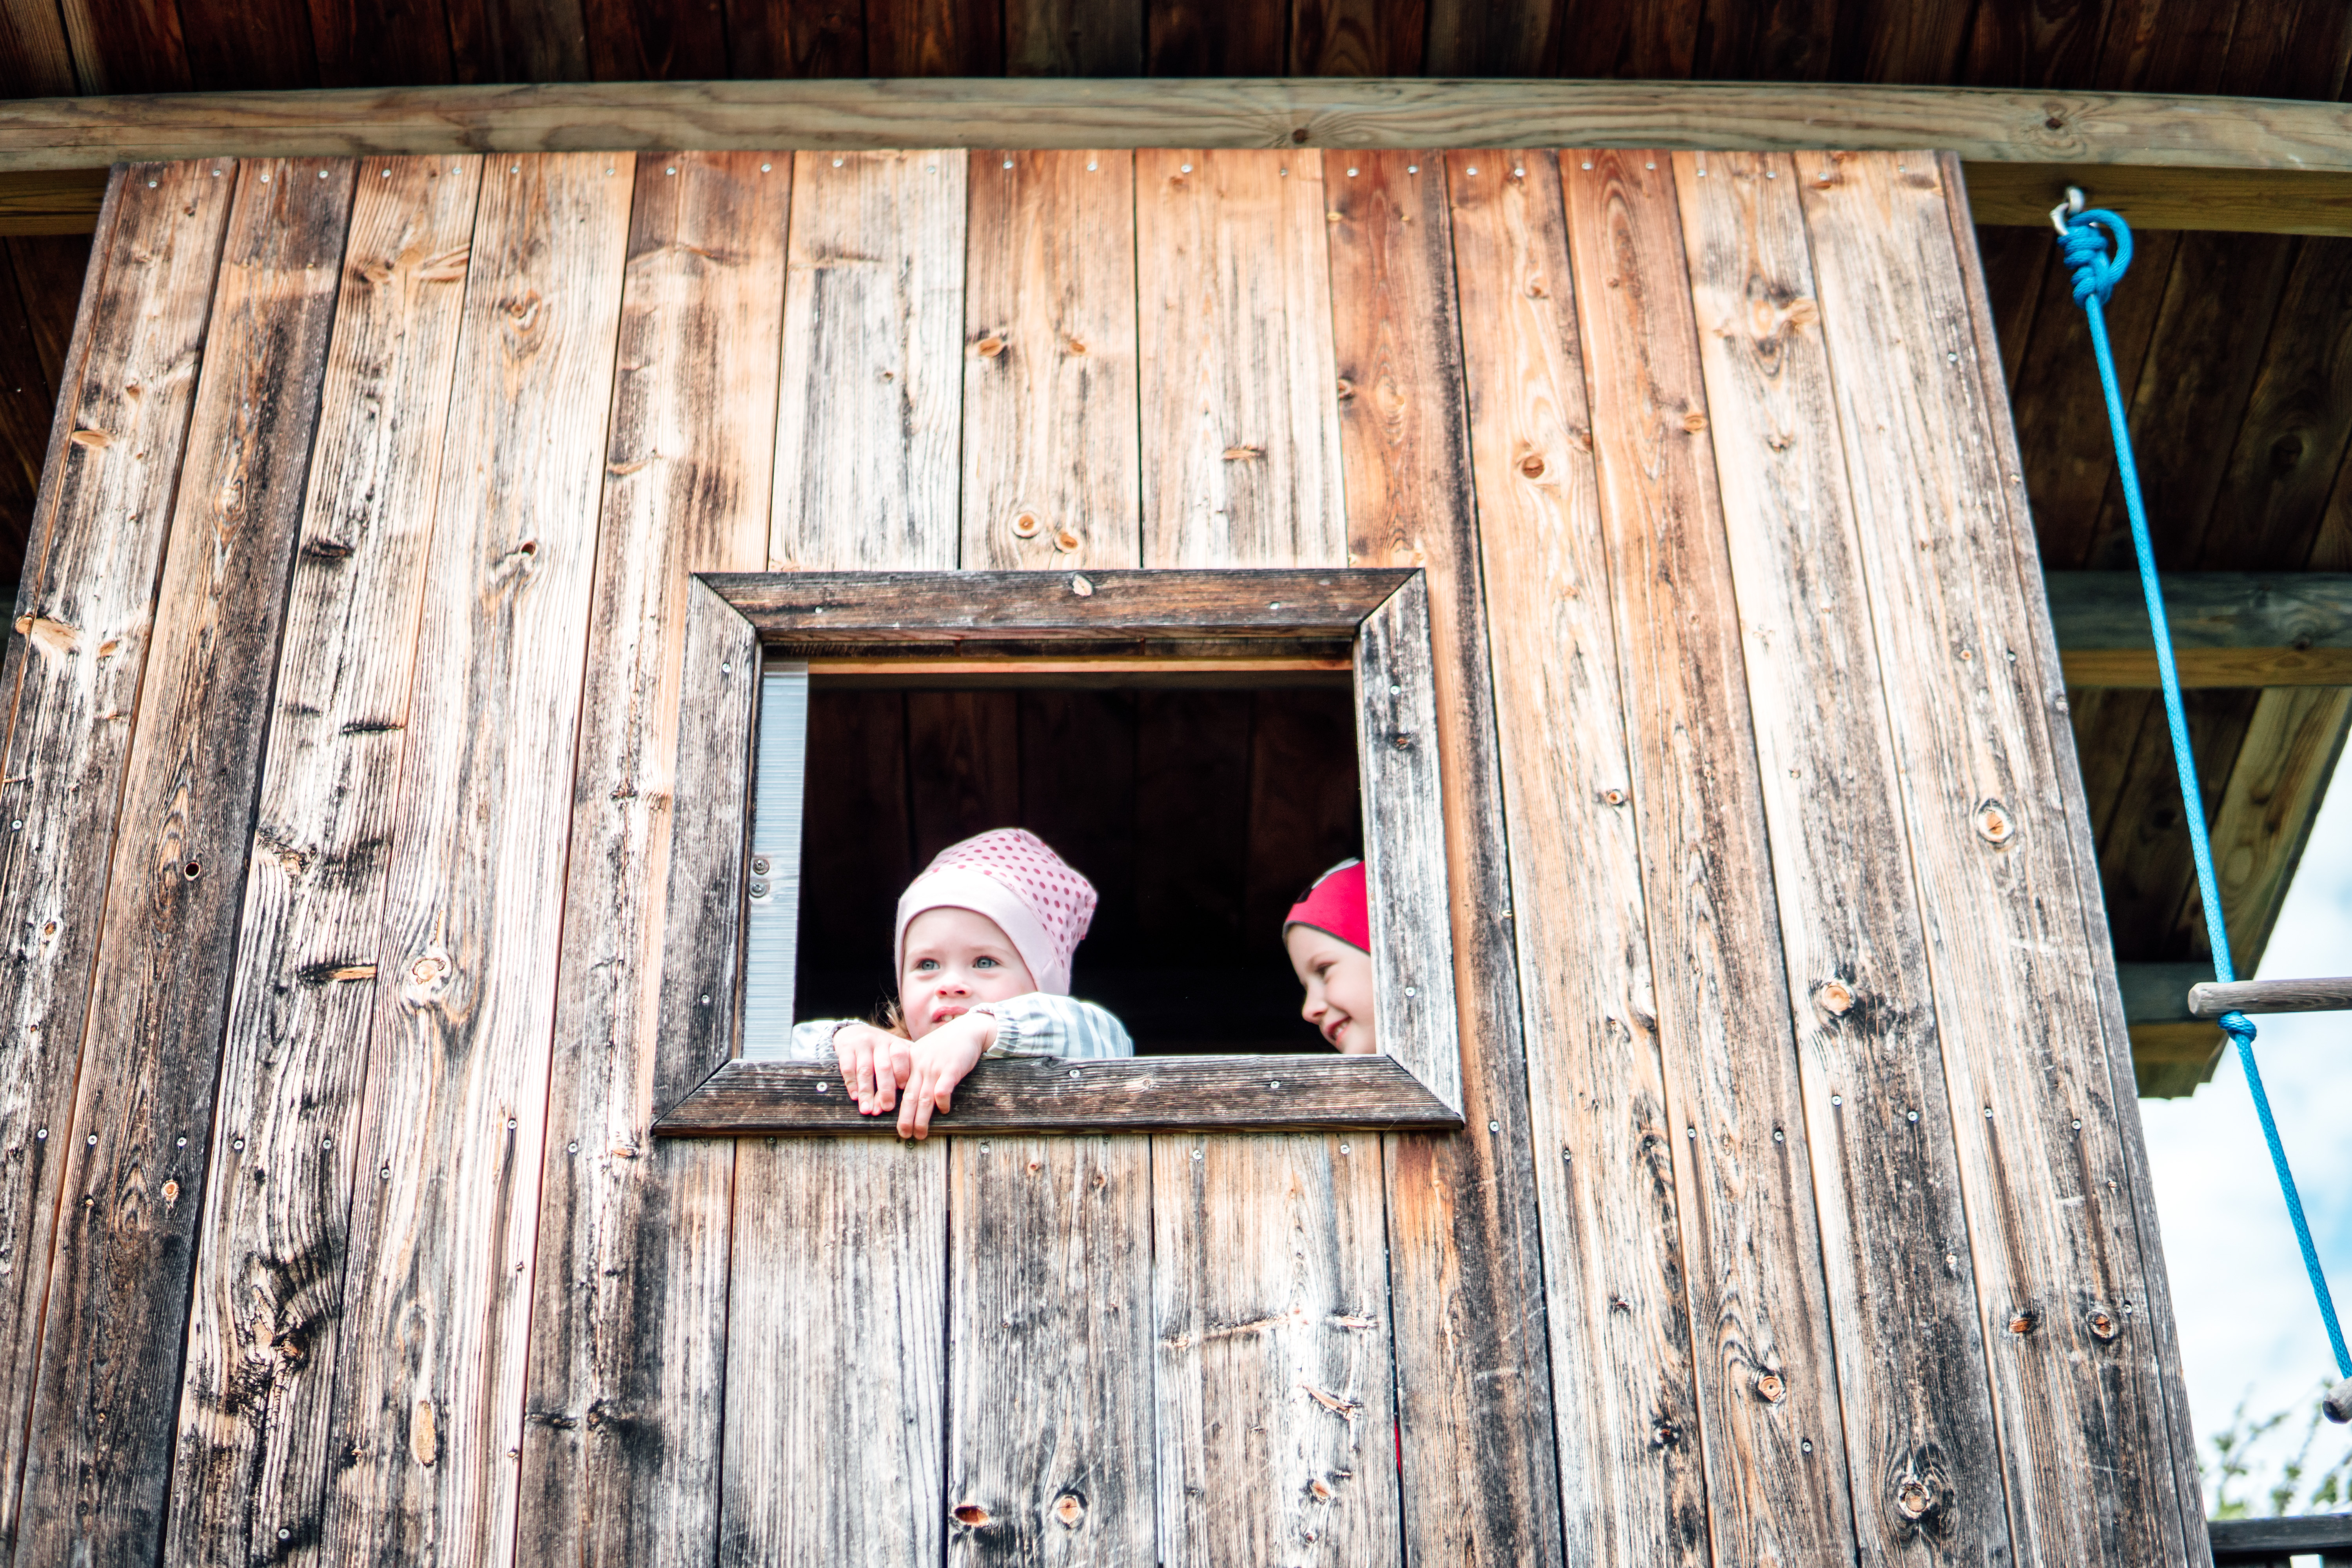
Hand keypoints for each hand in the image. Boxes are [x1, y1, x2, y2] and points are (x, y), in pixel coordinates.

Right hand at [833, 1022, 913, 1116]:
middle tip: (887, 1108)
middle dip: (885, 1090)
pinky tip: (855, 1097)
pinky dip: (852, 1084)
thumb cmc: (881, 1050)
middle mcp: (880, 1041)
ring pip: (865, 1070)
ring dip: (866, 1092)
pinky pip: (848, 1068)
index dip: (902, 1073)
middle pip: (883, 1067)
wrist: (854, 1031)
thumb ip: (904, 1068)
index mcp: (895, 1043)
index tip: (904, 1090)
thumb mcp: (895, 1052)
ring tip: (867, 1109)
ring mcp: (862, 1044)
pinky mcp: (846, 1048)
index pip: (901, 1057)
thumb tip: (909, 1100)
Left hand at [896, 1011, 994, 1139]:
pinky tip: (944, 1111)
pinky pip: (943, 1089)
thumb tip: (906, 1092)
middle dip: (905, 1119)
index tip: (891, 1120)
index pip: (898, 1088)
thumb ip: (914, 1069)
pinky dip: (942, 1102)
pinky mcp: (952, 1069)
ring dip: (921, 1118)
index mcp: (911, 1063)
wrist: (967, 1029)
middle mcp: (920, 1066)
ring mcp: (935, 1068)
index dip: (893, 1106)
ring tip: (920, 1133)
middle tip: (904, 1134)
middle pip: (909, 1097)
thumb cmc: (946, 1044)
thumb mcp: (924, 1052)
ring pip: (924, 1098)